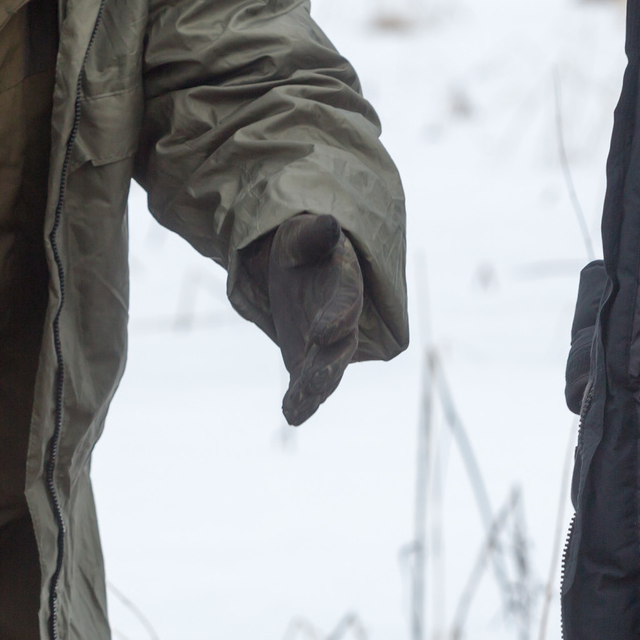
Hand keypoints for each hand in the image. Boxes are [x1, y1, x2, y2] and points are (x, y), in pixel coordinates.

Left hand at [261, 213, 363, 425]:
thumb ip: (317, 234)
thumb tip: (328, 224)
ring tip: (299, 405)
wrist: (298, 268)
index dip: (338, 317)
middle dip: (328, 366)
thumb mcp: (304, 235)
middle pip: (341, 347)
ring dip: (315, 389)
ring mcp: (325, 345)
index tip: (321, 332)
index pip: (347, 303)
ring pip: (326, 371)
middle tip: (313, 381)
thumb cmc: (303, 245)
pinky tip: (291, 415)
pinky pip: (305, 384)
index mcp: (346, 285)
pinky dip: (300, 402)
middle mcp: (341, 321)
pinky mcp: (306, 360)